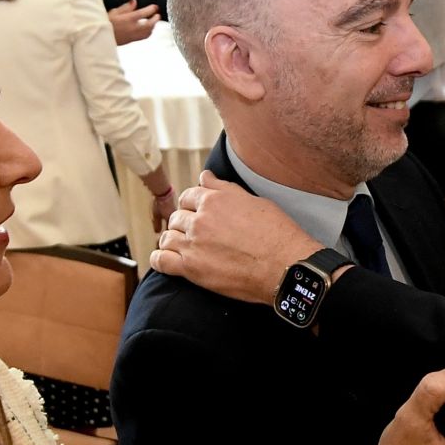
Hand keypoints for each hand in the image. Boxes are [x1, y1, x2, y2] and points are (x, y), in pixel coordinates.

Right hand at [108, 0, 161, 45]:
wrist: (101, 38)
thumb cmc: (106, 23)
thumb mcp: (114, 12)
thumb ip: (125, 7)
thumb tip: (134, 1)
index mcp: (127, 19)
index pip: (143, 13)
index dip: (150, 9)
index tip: (155, 7)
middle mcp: (132, 28)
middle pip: (149, 24)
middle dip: (155, 19)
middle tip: (158, 15)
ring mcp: (132, 35)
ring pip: (148, 32)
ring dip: (153, 26)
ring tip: (154, 21)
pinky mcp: (131, 40)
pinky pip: (144, 37)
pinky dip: (148, 32)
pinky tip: (149, 29)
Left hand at [150, 173, 320, 302]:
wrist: (284, 266)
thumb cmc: (277, 234)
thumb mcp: (254, 202)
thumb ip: (224, 188)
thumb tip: (205, 176)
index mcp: (214, 199)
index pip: (189, 196)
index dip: (193, 205)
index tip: (199, 214)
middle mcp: (200, 219)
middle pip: (177, 217)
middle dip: (184, 224)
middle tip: (197, 235)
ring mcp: (193, 243)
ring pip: (167, 237)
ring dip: (173, 241)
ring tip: (185, 248)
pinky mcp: (190, 268)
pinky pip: (161, 261)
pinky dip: (160, 260)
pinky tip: (168, 261)